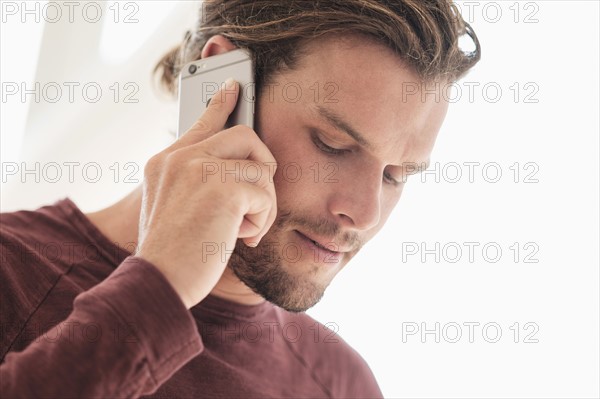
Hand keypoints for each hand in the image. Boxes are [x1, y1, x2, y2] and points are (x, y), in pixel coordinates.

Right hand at [136, 79, 276, 308]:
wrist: (158, 281)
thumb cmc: (171, 254)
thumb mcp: (174, 208)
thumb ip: (196, 183)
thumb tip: (239, 172)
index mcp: (166, 162)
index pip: (202, 122)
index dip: (222, 103)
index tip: (235, 86)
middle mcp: (181, 157)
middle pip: (245, 135)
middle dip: (263, 166)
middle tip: (256, 198)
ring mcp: (199, 168)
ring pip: (261, 168)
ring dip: (262, 205)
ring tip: (245, 229)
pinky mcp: (222, 187)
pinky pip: (265, 194)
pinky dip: (262, 220)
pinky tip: (244, 237)